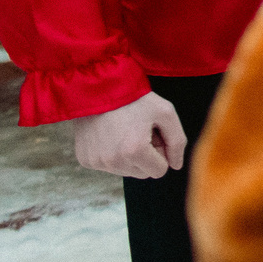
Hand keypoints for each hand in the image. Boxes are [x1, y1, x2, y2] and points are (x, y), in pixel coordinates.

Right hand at [71, 90, 185, 178]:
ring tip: (125, 131)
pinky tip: (111, 135)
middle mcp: (113, 161)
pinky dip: (113, 154)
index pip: (159, 171)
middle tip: (140, 131)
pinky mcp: (85, 159)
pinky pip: (108, 166)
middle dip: (146, 156)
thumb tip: (175, 165)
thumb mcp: (165, 112)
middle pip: (143, 174)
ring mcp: (96, 162)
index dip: (161, 151)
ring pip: (125, 171)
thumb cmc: (136, 98)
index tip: (154, 134)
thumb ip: (177, 141)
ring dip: (130, 156)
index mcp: (135, 151)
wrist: (99, 87)